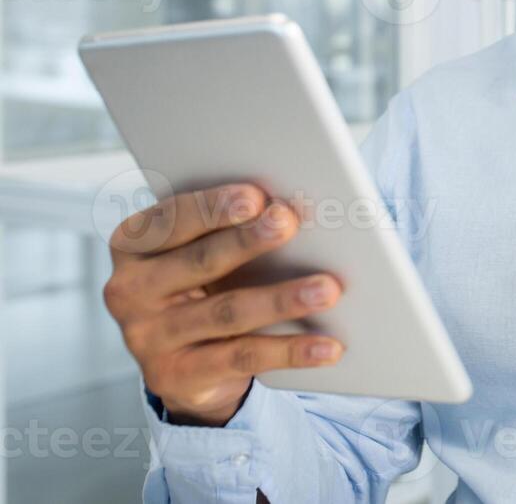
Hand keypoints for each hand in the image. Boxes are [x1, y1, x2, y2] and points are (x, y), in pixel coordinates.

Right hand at [103, 182, 345, 426]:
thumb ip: (227, 229)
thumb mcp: (200, 254)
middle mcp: (130, 290)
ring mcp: (147, 337)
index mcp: (134, 245)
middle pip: (200, 261)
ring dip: (282, 299)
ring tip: (328, 288)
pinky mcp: (176, 376)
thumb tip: (290, 212)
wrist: (183, 363)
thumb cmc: (203, 284)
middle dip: (248, 240)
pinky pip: (243, 358)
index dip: (215, 207)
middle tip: (288, 222)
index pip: (173, 219)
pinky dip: (291, 351)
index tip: (256, 197)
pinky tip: (328, 346)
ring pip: (227, 312)